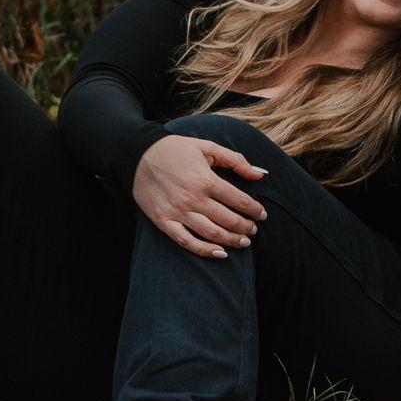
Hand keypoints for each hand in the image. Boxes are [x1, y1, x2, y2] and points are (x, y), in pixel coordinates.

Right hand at [132, 134, 266, 256]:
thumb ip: (235, 160)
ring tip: (243, 242)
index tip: (262, 215)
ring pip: (211, 233)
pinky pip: (187, 241)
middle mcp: (193, 198)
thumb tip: (261, 174)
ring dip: (231, 240)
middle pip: (228, 220)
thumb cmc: (176, 149)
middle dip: (245, 227)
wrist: (138, 154)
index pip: (239, 200)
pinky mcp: (163, 221)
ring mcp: (177, 212)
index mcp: (205, 179)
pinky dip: (205, 250)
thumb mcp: (207, 147)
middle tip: (253, 230)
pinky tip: (220, 253)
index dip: (255, 210)